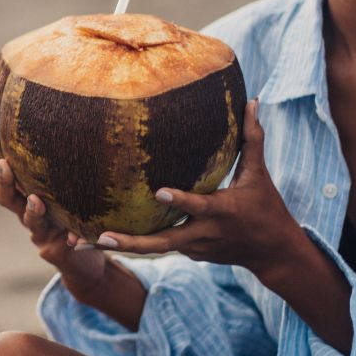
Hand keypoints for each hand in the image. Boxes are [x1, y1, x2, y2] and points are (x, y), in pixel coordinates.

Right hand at [0, 117, 108, 297]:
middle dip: (3, 179)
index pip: (4, 163)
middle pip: (5, 195)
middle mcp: (25, 209)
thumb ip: (61, 152)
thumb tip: (69, 104)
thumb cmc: (72, 209)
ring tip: (35, 200)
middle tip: (3, 164)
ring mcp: (39, 231)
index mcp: (24, 188)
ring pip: (30, 221)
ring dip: (31, 210)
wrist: (80, 254)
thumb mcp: (66, 179)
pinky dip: (67, 240)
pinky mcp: (56, 250)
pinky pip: (60, 246)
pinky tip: (73, 239)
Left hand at [92, 100, 304, 277]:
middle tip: (99, 236)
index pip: (197, 206)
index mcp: (221, 211)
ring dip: (122, 247)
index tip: (158, 192)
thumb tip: (252, 100)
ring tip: (83, 242)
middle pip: (163, 242)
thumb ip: (252, 138)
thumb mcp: (259, 174)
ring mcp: (193, 248)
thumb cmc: (266, 207)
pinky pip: (159, 248)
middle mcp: (203, 234)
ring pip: (154, 249)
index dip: (179, 200)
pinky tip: (101, 240)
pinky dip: (134, 246)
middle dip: (132, 242)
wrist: (273, 254)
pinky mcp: (188, 254)